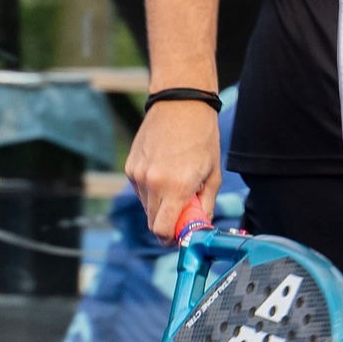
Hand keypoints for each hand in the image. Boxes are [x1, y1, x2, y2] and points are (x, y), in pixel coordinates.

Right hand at [126, 99, 223, 243]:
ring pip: (146, 206)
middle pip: (153, 222)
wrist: (180, 103)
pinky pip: (139, 190)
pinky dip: (151, 189)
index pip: (162, 231)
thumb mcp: (213, 174)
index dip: (171, 238)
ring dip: (159, 204)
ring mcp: (137, 174)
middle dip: (167, 222)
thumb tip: (198, 227)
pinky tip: (164, 170)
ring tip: (175, 183)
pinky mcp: (130, 166)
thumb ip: (204, 206)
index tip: (181, 234)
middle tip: (184, 209)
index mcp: (175, 187)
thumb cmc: (202, 136)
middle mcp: (152, 183)